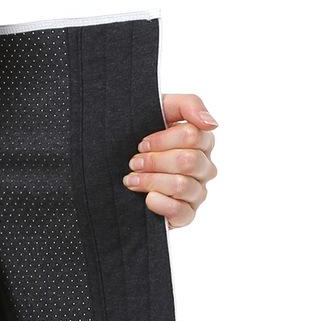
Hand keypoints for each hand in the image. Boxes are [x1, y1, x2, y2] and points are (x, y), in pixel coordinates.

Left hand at [123, 93, 216, 228]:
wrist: (110, 166)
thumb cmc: (139, 135)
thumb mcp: (159, 110)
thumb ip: (189, 105)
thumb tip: (211, 122)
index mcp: (202, 141)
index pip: (192, 136)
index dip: (162, 140)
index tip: (141, 144)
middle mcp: (204, 167)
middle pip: (188, 161)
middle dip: (154, 161)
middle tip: (134, 163)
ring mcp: (197, 192)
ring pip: (182, 185)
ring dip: (152, 181)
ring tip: (131, 180)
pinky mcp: (186, 215)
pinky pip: (182, 212)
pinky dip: (161, 204)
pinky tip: (146, 199)